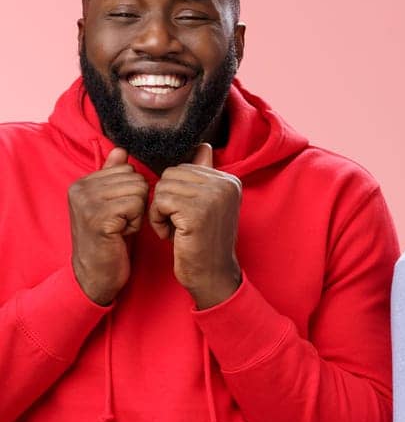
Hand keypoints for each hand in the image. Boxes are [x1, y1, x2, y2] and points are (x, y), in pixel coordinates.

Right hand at [68, 148, 148, 304]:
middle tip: (122, 223)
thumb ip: (113, 176)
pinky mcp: (98, 218)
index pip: (128, 170)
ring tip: (121, 228)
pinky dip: (136, 223)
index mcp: (83, 182)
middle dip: (138, 203)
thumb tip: (121, 149)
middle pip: (136, 179)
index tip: (119, 212)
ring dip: (138, 214)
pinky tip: (121, 234)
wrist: (97, 274)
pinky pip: (136, 206)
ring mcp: (87, 202)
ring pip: (138, 191)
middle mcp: (80, 189)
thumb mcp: (112, 204)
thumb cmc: (110, 240)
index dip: (133, 193)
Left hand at [149, 143, 241, 308]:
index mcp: (229, 180)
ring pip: (163, 187)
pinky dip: (158, 220)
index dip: (176, 193)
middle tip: (180, 224)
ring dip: (160, 211)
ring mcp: (214, 196)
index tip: (189, 215)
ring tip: (176, 229)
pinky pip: (160, 202)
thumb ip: (204, 174)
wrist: (211, 275)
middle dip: (166, 200)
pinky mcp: (198, 211)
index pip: (183, 169)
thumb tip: (204, 146)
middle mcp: (225, 184)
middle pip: (171, 175)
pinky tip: (172, 235)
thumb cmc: (203, 242)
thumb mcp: (208, 204)